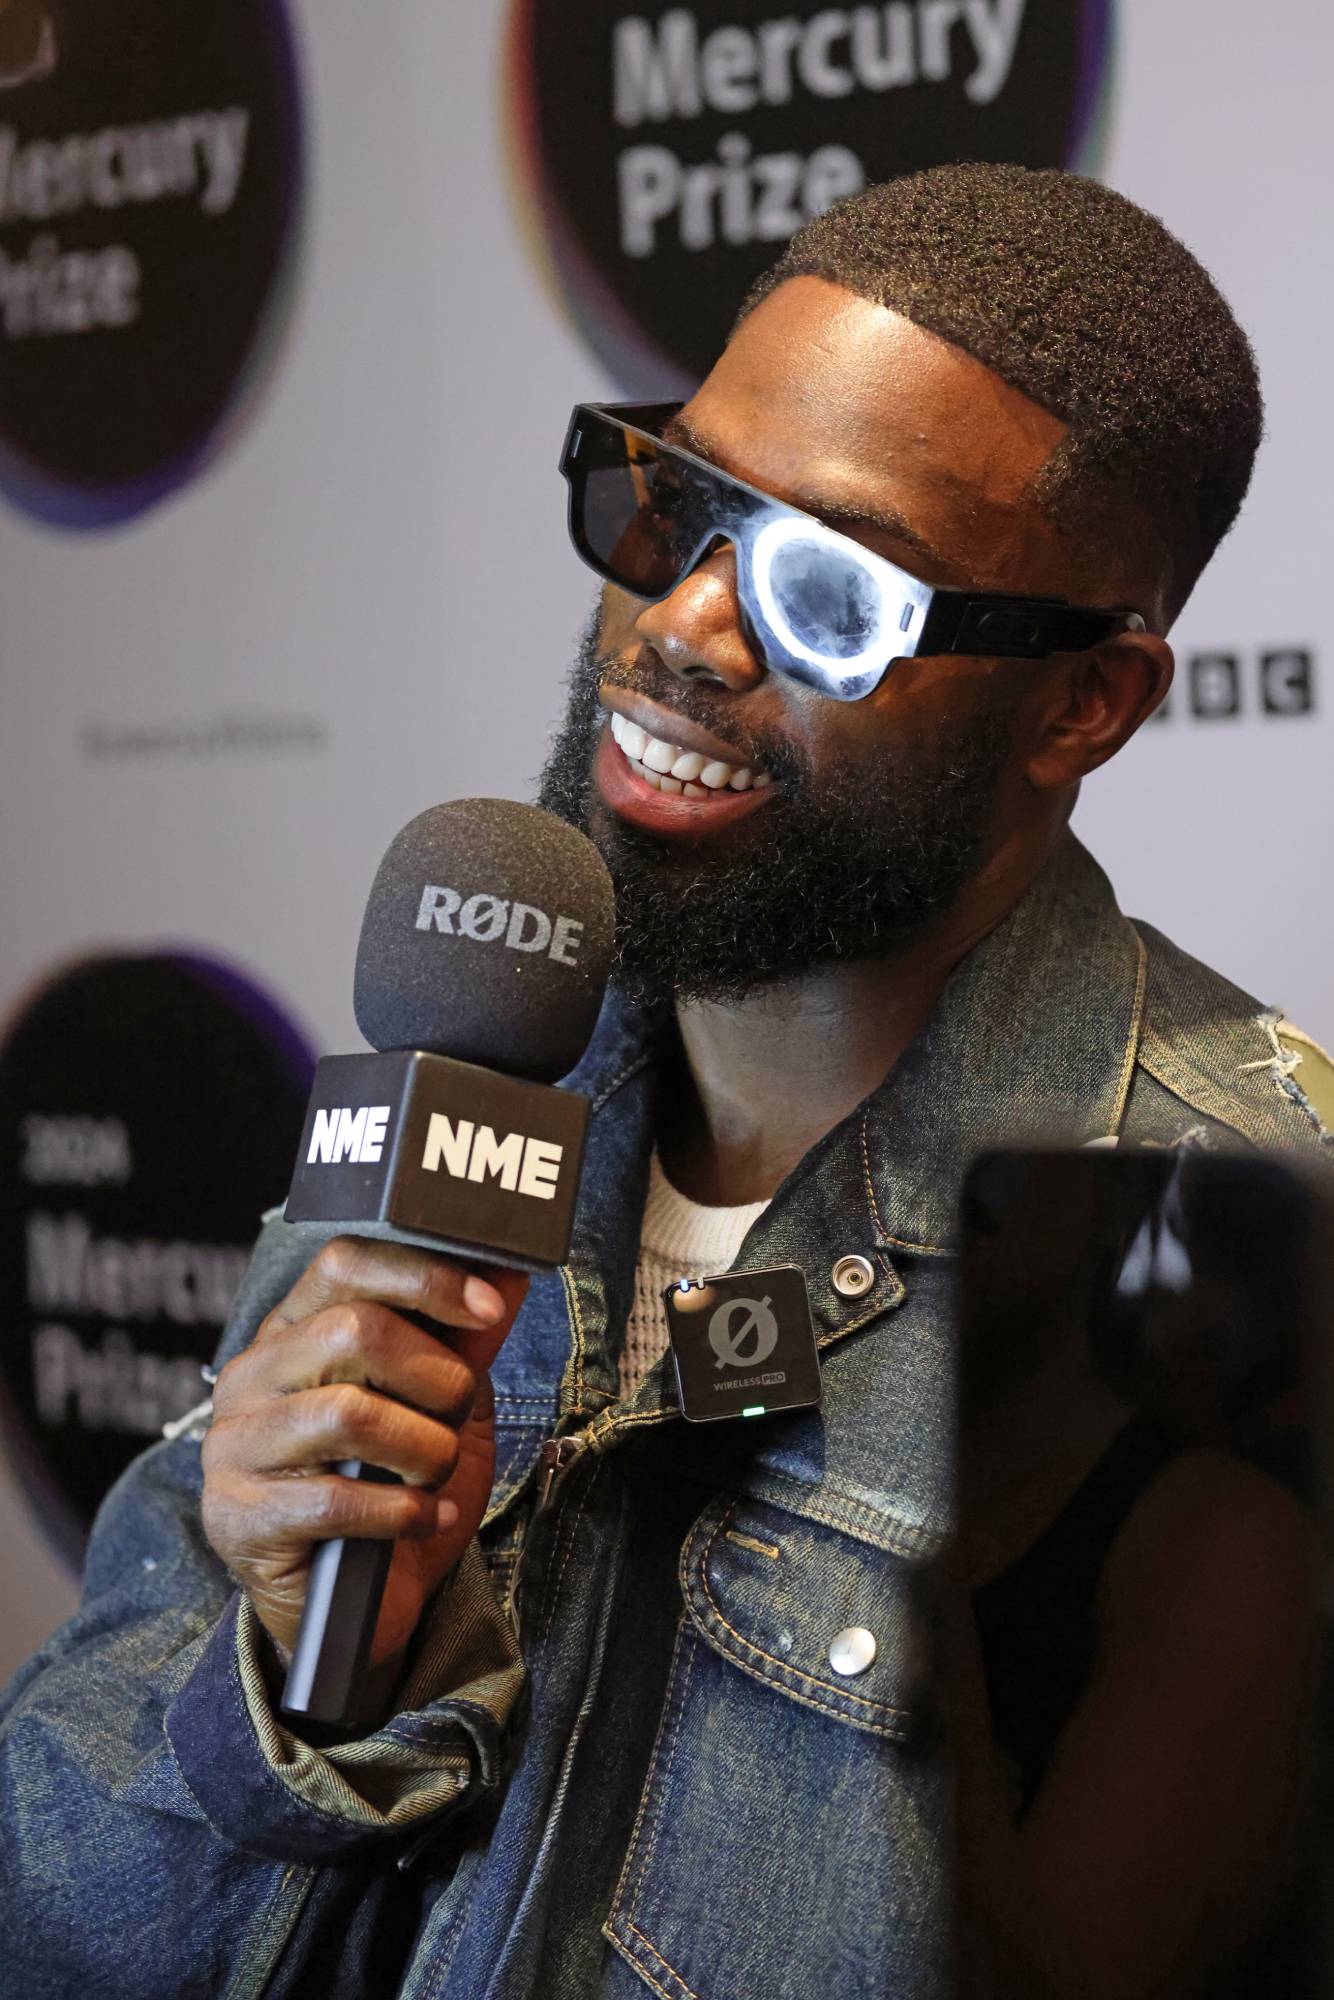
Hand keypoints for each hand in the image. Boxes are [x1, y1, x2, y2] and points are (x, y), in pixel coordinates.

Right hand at [201, 1235, 528, 1669]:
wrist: (359, 1605)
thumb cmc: (398, 1485)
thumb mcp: (442, 1405)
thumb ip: (463, 1342)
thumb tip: (507, 1275)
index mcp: (293, 1328)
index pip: (345, 1262)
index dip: (424, 1277)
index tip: (488, 1307)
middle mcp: (251, 1376)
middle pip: (353, 1332)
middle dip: (435, 1377)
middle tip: (455, 1417)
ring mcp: (234, 1446)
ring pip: (349, 1414)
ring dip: (423, 1448)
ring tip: (436, 1472)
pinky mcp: (239, 1517)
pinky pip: (337, 1498)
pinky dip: (403, 1509)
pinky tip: (423, 1517)